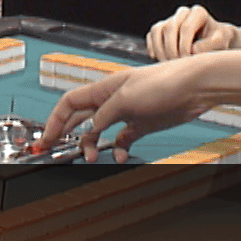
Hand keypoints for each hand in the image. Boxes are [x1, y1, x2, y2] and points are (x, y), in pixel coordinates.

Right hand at [36, 59, 212, 161]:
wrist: (194, 86)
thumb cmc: (163, 83)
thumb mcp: (126, 99)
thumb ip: (104, 115)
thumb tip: (91, 130)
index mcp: (103, 89)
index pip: (69, 103)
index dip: (55, 121)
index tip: (46, 139)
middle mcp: (111, 100)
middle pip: (80, 117)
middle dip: (65, 133)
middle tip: (53, 150)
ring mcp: (126, 112)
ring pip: (98, 130)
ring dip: (90, 144)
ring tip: (90, 157)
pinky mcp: (142, 123)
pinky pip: (121, 138)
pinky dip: (117, 148)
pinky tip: (118, 155)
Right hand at [147, 4, 238, 59]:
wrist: (213, 44)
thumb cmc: (218, 42)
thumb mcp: (221, 43)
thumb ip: (209, 46)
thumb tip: (191, 50)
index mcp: (198, 13)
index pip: (186, 27)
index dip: (184, 45)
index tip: (187, 60)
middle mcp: (183, 13)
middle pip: (169, 27)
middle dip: (171, 48)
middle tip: (176, 64)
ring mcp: (170, 20)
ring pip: (157, 30)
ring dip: (160, 49)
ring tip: (168, 64)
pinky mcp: (161, 30)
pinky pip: (151, 37)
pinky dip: (153, 49)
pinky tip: (161, 60)